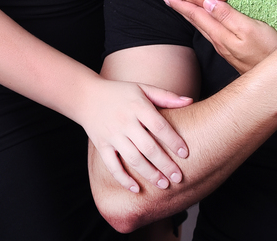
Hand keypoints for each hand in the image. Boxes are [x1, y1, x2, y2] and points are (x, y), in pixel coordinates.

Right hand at [76, 78, 192, 192]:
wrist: (86, 96)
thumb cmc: (120, 93)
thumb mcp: (142, 89)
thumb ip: (166, 96)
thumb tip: (190, 101)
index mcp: (138, 106)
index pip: (159, 126)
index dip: (173, 140)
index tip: (186, 154)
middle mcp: (125, 121)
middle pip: (148, 147)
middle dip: (165, 164)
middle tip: (178, 177)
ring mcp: (112, 135)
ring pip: (133, 159)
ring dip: (149, 174)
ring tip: (164, 184)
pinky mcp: (102, 145)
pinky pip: (112, 165)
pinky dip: (123, 178)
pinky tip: (136, 188)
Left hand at [164, 0, 276, 73]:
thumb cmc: (269, 51)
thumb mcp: (249, 29)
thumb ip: (228, 16)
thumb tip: (207, 3)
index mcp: (221, 35)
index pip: (197, 17)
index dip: (183, 6)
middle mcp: (220, 43)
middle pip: (197, 23)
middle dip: (183, 11)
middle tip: (170, 0)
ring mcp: (228, 50)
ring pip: (205, 30)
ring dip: (194, 18)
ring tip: (185, 9)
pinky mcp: (236, 54)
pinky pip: (214, 35)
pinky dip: (207, 25)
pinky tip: (210, 24)